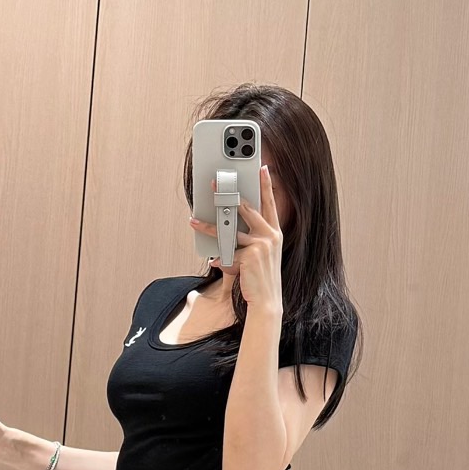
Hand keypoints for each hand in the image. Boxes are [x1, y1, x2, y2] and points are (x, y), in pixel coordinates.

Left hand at [189, 164, 283, 316]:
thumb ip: (248, 238)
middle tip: (215, 184)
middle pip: (246, 208)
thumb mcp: (259, 254)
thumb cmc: (260, 278)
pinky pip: (227, 253)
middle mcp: (270, 235)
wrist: (267, 301)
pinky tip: (215, 264)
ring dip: (209, 227)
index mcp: (274, 233)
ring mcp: (261, 244)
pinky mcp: (250, 255)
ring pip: (228, 230)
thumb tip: (226, 226)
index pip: (270, 204)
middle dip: (228, 195)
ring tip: (194, 222)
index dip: (266, 185)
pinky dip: (219, 260)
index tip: (262, 168)